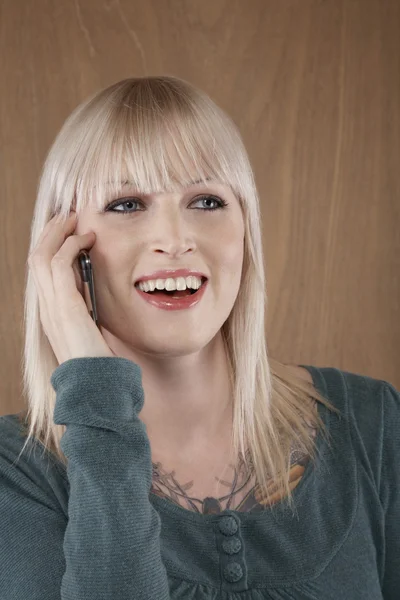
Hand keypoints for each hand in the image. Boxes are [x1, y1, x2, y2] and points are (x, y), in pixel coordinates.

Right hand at [28, 211, 114, 364]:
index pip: (43, 270)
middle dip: (50, 233)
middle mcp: (47, 307)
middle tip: (68, 216)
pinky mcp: (64, 307)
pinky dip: (70, 246)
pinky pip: (59, 265)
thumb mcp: (92, 329)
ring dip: (57, 233)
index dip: (52, 246)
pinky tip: (86, 240)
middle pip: (36, 257)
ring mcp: (52, 307)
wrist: (97, 385)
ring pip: (41, 256)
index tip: (69, 231)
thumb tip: (97, 290)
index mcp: (52, 311)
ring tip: (73, 219)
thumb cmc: (99, 361)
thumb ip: (89, 309)